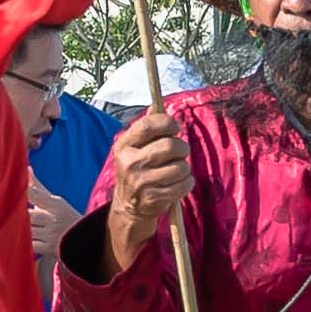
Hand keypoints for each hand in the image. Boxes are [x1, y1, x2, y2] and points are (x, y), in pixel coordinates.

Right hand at [105, 101, 196, 266]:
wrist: (129, 207)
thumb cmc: (137, 171)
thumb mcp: (134, 148)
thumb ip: (146, 127)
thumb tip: (156, 104)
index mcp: (123, 145)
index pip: (150, 124)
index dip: (168, 123)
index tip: (175, 128)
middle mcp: (130, 163)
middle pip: (170, 146)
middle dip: (181, 148)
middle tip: (180, 152)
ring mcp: (141, 182)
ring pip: (181, 166)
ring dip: (184, 168)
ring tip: (176, 171)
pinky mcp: (154, 198)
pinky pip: (185, 184)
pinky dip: (187, 182)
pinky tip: (178, 184)